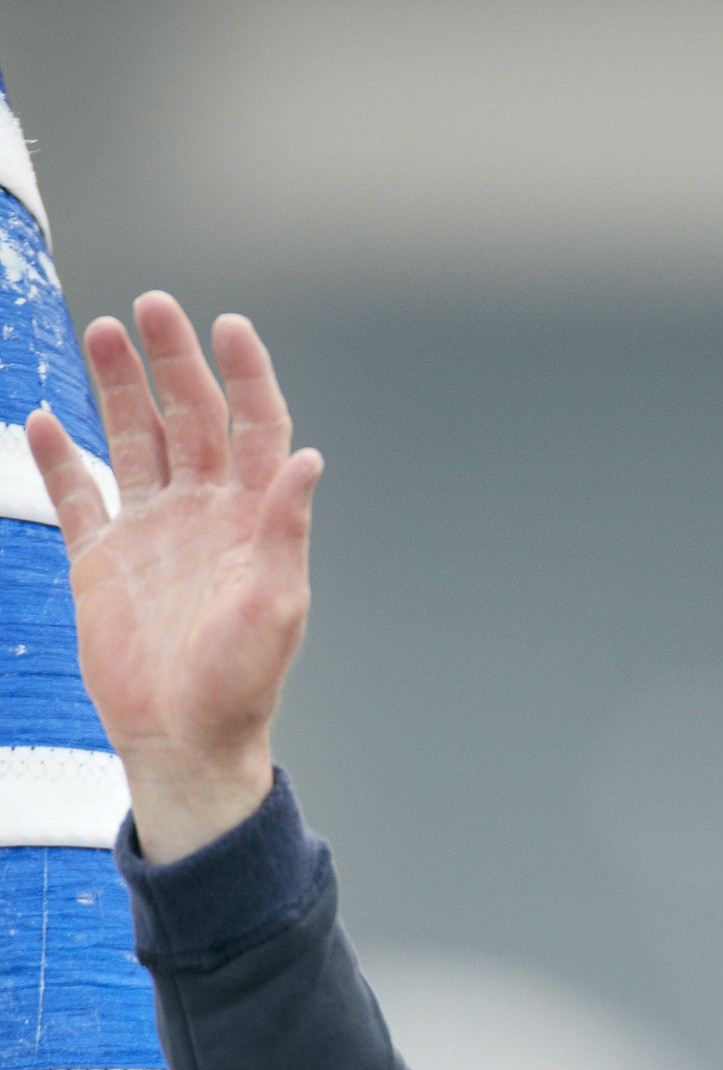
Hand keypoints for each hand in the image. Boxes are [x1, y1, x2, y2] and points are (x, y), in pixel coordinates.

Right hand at [26, 293, 322, 863]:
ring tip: (104, 331)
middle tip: (154, 308)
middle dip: (174, 361)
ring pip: (134, 439)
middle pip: (190, 417)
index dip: (245, 376)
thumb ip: (285, 527)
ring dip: (120, 387)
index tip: (228, 327)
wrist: (184, 740)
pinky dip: (59, 458)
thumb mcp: (274, 604)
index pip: (254, 428)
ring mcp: (150, 532)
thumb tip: (307, 458)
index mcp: (251, 520)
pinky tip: (45, 419)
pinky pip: (77, 495)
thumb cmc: (240, 683)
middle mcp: (203, 514)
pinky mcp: (102, 560)